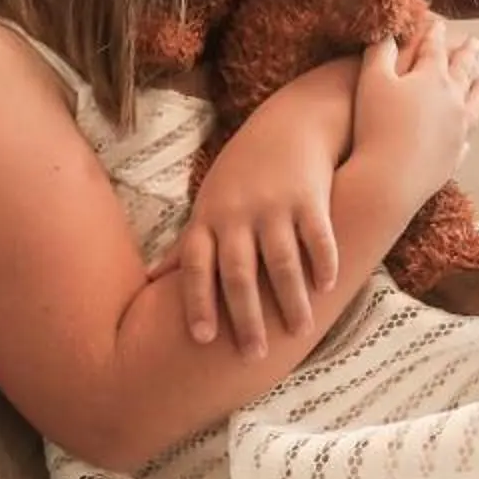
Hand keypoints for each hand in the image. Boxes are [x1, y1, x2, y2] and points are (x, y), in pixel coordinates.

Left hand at [149, 109, 339, 357]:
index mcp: (209, 219)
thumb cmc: (243, 172)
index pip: (197, 267)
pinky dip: (322, 262)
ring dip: (290, 300)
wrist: (290, 123)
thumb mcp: (208, 203)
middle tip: (253, 355)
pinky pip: (317, 236)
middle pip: (239, 273)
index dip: (197, 302)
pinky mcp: (309, 197)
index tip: (202, 339)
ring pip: (281, 261)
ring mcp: (274, 205)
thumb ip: (186, 245)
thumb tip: (151, 280)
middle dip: (246, 317)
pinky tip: (327, 287)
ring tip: (299, 331)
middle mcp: (237, 214)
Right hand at [353, 21, 476, 196]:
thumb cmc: (376, 125)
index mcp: (432, 78)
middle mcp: (452, 100)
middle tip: (474, 43)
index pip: (435, 49)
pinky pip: (465, 137)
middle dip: (467, 54)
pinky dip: (468, 128)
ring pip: (476, 102)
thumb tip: (387, 35)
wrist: (389, 177)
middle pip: (463, 71)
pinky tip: (467, 130)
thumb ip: (380, 53)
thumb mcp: (370, 81)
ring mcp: (458, 129)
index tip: (440, 25)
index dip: (435, 35)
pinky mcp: (455, 155)